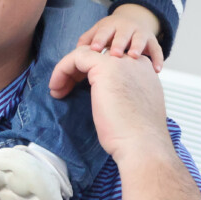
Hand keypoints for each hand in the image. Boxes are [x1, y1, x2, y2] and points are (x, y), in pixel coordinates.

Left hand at [48, 47, 170, 163]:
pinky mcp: (105, 67)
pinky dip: (61, 70)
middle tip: (65, 88)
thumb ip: (120, 91)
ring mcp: (121, 62)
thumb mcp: (129, 105)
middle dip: (77, 70)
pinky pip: (76, 57)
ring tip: (58, 89)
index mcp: (143, 71)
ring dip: (67, 70)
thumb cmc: (134, 135)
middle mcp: (135, 62)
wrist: (142, 145)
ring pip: (85, 54)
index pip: (112, 60)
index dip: (91, 72)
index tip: (79, 89)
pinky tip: (56, 88)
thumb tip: (101, 91)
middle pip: (97, 54)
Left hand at [76, 4, 164, 70]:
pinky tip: (156, 70)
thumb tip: (75, 52)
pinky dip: (157, 59)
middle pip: (122, 34)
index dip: (100, 39)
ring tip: (133, 57)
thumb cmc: (110, 33)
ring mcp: (140, 33)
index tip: (95, 49)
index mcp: (110, 25)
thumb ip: (88, 41)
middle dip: (118, 43)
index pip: (104, 31)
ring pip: (140, 39)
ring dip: (137, 47)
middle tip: (114, 54)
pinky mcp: (152, 42)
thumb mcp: (99, 32)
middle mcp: (126, 27)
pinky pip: (156, 50)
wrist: (133, 21)